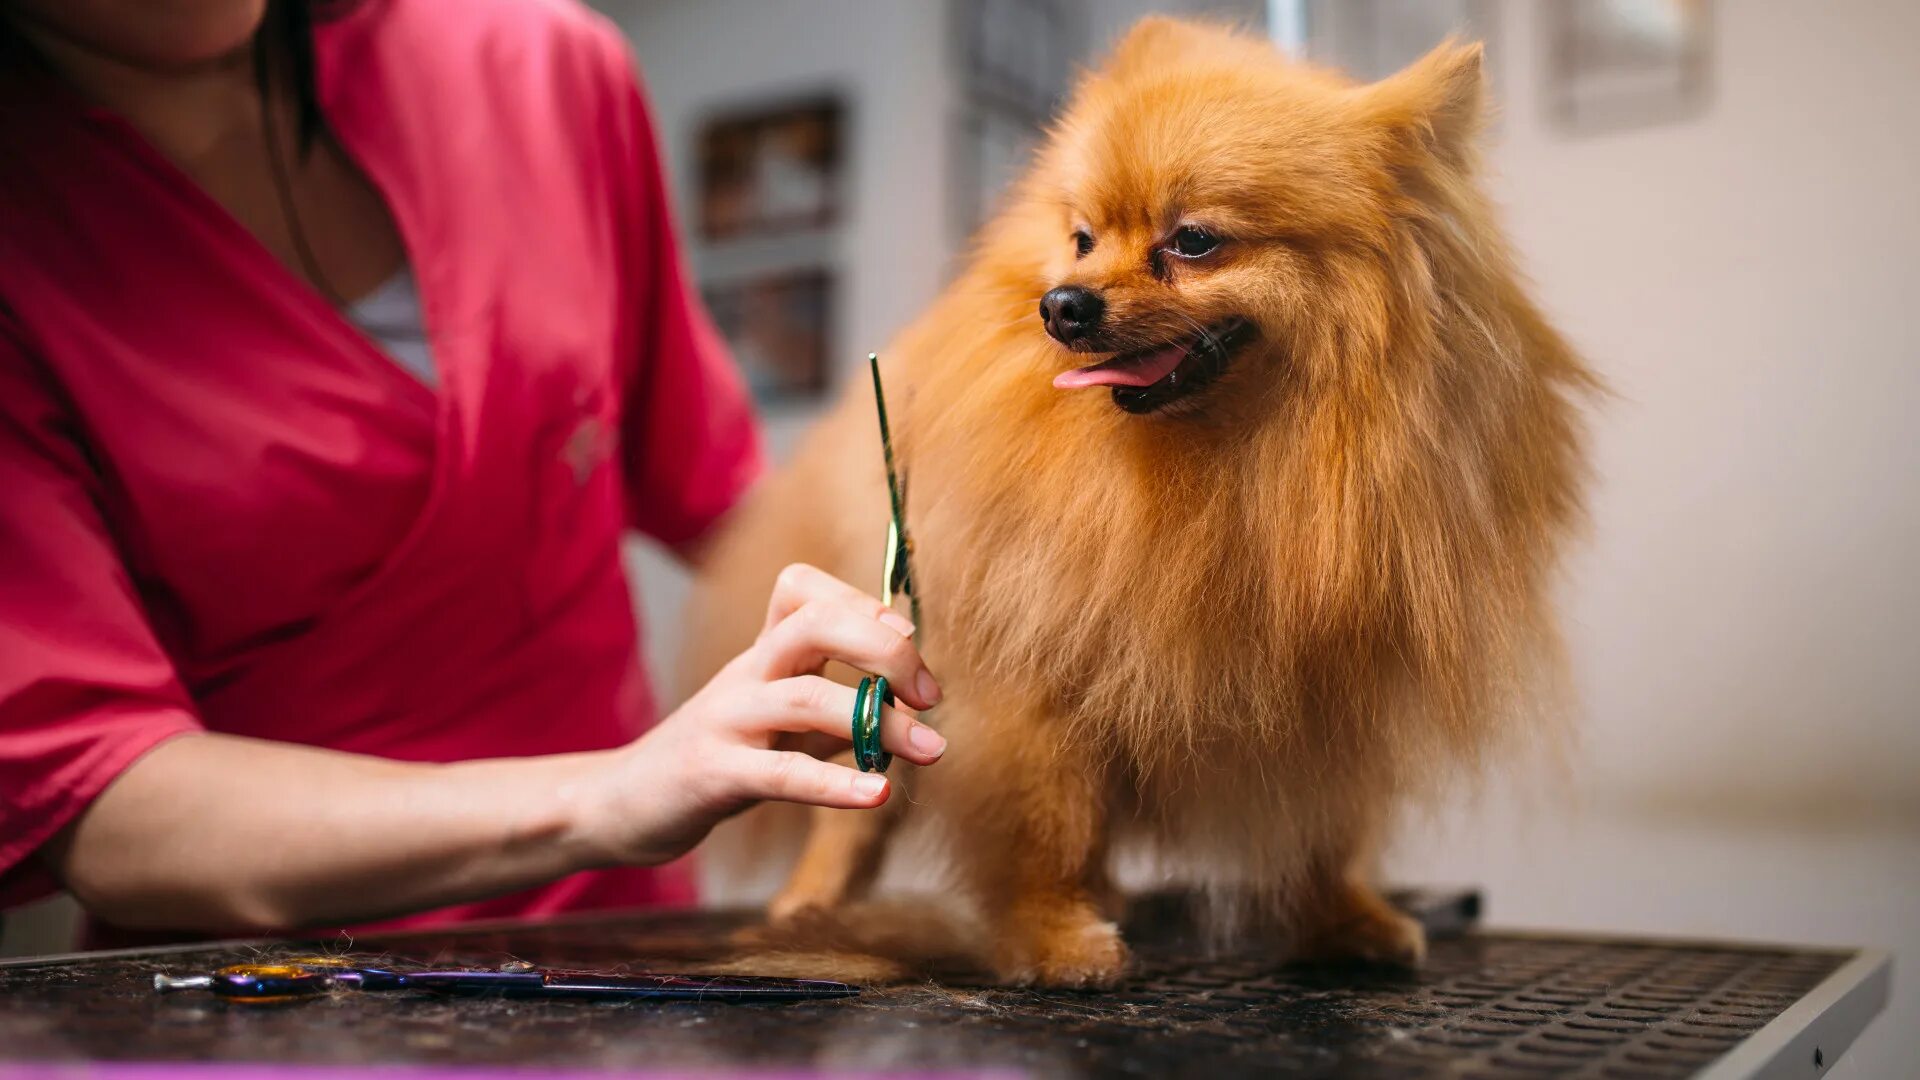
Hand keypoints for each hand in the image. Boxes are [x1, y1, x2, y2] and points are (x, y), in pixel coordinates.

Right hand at [579, 563, 945, 865]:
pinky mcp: (713, 773)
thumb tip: (908, 706)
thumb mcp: (776, 724)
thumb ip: (834, 710)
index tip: (908, 637)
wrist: (619, 803)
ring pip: (805, 697)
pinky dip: (836, 783)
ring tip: (931, 749)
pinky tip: (878, 794)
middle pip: (813, 624)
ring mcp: (725, 720)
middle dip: (883, 647)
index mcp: (761, 655)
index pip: (803, 588)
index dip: (861, 601)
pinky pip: (781, 773)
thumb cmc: (715, 758)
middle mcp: (745, 675)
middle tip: (930, 693)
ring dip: (878, 721)